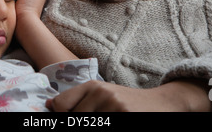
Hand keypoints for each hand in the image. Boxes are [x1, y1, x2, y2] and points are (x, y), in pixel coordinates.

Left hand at [46, 80, 211, 111]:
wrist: (162, 103)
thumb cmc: (127, 103)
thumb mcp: (102, 96)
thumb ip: (77, 99)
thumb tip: (49, 105)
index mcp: (91, 86)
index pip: (59, 105)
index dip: (60, 116)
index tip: (68, 118)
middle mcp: (101, 92)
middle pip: (73, 118)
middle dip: (78, 124)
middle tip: (94, 119)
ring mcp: (114, 105)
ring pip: (86, 123)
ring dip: (95, 124)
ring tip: (109, 117)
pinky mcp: (125, 115)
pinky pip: (104, 126)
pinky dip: (106, 126)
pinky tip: (117, 120)